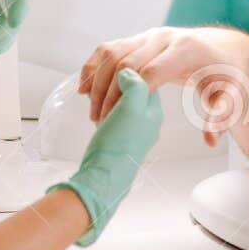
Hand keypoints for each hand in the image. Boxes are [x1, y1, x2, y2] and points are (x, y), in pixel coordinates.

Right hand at [48, 68, 162, 245]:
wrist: (102, 177)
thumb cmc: (118, 145)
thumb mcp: (132, 107)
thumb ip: (136, 84)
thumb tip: (128, 72)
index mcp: (154, 109)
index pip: (144, 77)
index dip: (125, 74)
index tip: (110, 78)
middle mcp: (147, 119)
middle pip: (131, 87)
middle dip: (111, 86)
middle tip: (99, 94)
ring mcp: (133, 128)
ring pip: (119, 98)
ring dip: (103, 97)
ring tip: (95, 106)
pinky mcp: (117, 135)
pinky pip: (110, 112)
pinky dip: (100, 107)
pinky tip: (94, 114)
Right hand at [79, 26, 248, 145]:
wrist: (226, 49)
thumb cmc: (228, 75)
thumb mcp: (231, 96)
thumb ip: (221, 117)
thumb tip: (209, 140)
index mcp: (185, 50)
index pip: (150, 71)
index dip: (131, 95)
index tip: (119, 120)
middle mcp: (164, 38)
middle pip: (126, 63)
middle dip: (110, 94)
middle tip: (101, 122)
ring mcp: (149, 36)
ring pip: (112, 53)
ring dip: (96, 80)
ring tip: (92, 111)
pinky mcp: (140, 39)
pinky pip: (110, 48)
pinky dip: (94, 66)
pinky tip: (85, 88)